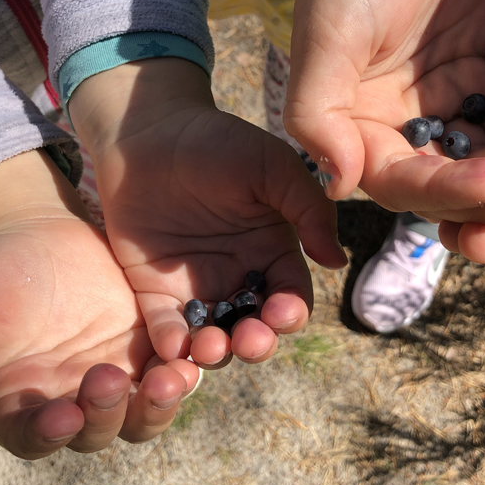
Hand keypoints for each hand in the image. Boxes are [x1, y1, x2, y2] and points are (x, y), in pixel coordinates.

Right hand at [0, 150, 198, 458]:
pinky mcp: (149, 349)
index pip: (34, 437)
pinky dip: (186, 366)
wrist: (37, 238)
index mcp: (20, 406)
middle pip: (99, 431)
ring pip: (144, 413)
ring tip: (171, 376)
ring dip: (159, 403)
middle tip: (112, 379)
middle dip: (109, 414)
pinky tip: (197, 349)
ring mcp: (116, 379)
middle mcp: (72, 404)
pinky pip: (174, 370)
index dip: (47, 433)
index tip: (62, 414)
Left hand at [68, 59, 347, 368]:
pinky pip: (166, 329)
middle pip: (255, 329)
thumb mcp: (273, 168)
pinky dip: (171, 345)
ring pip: (213, 338)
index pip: (290, 298)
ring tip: (210, 347)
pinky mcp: (154, 292)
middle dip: (256, 343)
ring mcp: (196, 289)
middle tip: (247, 340)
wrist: (148, 132)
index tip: (282, 314)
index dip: (290, 313)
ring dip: (216, 352)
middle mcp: (238, 278)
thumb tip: (336, 262)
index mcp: (272, 253)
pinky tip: (174, 347)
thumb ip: (309, 209)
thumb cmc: (217, 143)